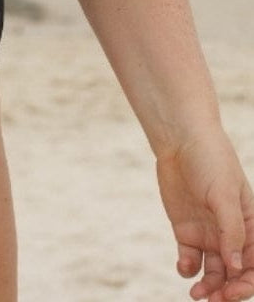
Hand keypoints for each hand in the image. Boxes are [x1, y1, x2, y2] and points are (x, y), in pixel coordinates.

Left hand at [156, 129, 253, 300]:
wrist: (180, 141)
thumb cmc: (211, 161)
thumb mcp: (225, 194)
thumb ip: (232, 232)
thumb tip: (236, 268)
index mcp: (250, 227)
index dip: (246, 285)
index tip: (230, 293)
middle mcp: (231, 235)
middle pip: (234, 275)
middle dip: (226, 292)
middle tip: (211, 299)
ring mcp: (209, 234)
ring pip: (213, 273)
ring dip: (208, 287)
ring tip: (196, 293)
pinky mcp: (186, 231)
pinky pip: (190, 260)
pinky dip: (187, 269)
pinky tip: (184, 267)